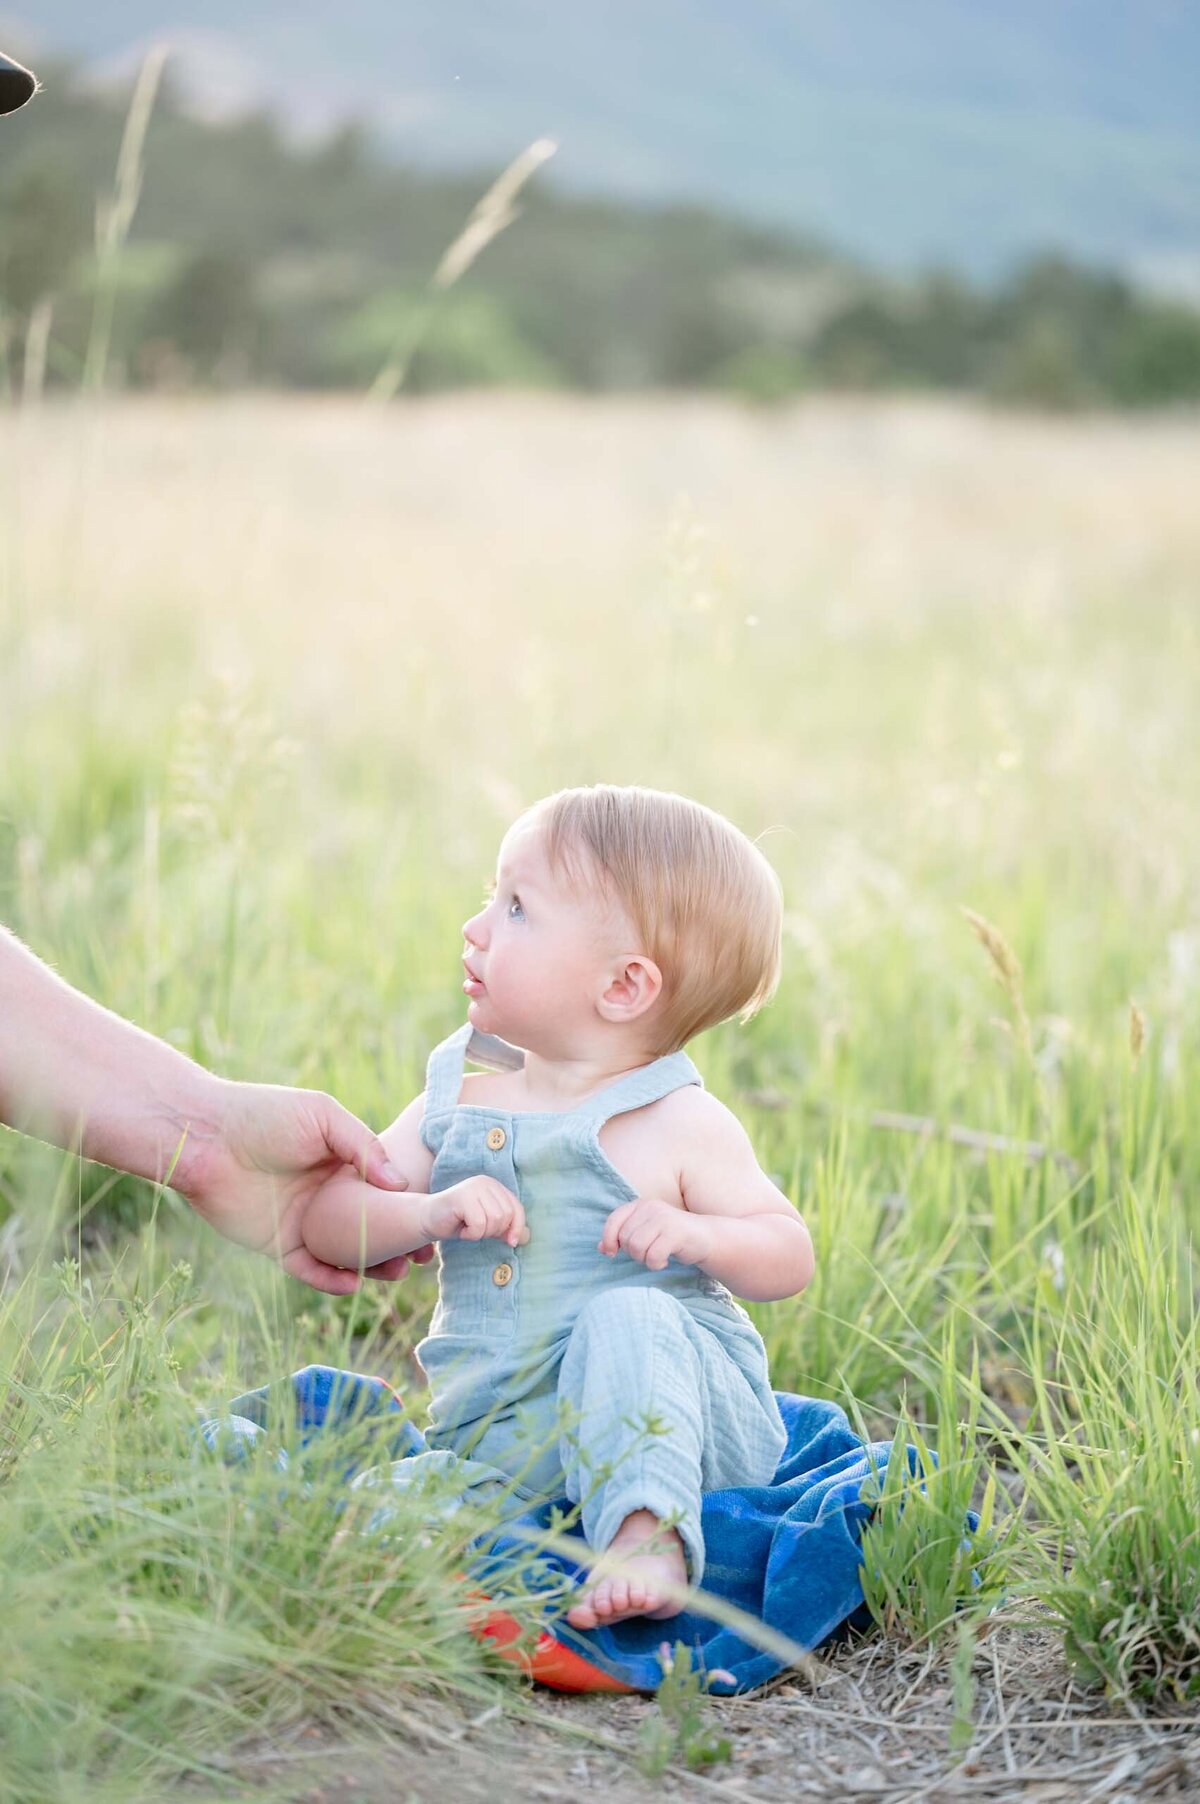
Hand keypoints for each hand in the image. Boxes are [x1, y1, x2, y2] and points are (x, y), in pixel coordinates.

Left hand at [174, 1079, 434, 1294]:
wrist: (204, 1137)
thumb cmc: (264, 1115)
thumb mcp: (323, 1116)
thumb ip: (363, 1146)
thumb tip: (402, 1185)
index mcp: (342, 1164)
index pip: (385, 1192)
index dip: (411, 1207)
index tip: (436, 1221)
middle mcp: (327, 1197)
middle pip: (371, 1228)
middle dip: (399, 1244)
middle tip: (423, 1258)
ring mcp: (304, 1223)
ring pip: (346, 1254)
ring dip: (371, 1266)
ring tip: (395, 1273)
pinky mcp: (278, 1245)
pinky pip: (310, 1269)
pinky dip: (331, 1280)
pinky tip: (353, 1283)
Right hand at [419, 1175, 528, 1247]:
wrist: (428, 1220)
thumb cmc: (459, 1222)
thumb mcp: (487, 1224)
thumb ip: (505, 1227)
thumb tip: (526, 1236)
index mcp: (495, 1186)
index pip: (517, 1208)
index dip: (517, 1228)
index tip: (511, 1242)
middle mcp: (486, 1182)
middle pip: (506, 1216)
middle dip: (493, 1231)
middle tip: (476, 1231)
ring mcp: (474, 1187)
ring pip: (494, 1220)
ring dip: (481, 1233)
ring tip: (468, 1229)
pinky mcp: (462, 1197)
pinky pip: (479, 1224)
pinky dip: (471, 1234)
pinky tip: (461, 1229)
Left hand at [599, 1197, 713, 1270]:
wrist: (705, 1237)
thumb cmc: (671, 1236)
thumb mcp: (645, 1232)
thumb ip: (623, 1237)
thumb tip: (600, 1248)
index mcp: (640, 1205)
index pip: (613, 1220)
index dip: (608, 1239)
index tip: (612, 1253)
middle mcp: (650, 1207)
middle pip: (625, 1238)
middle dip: (633, 1253)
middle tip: (648, 1252)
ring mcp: (663, 1218)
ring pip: (637, 1247)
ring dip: (644, 1259)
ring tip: (656, 1256)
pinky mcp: (675, 1232)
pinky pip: (653, 1255)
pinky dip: (656, 1263)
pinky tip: (666, 1259)